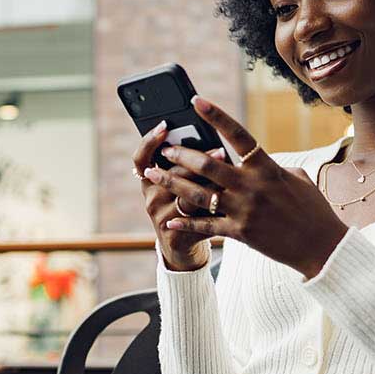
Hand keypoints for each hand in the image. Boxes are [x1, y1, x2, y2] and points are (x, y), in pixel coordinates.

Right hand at [133, 120, 228, 271]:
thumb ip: (186, 167)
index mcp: (148, 183)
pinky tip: (233, 203)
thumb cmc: (184, 207)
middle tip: (219, 150)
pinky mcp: (177, 236)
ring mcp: (161, 218)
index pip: (141, 158)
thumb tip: (208, 140)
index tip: (164, 125)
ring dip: (210, 184)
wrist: (180, 248)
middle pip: (170, 174)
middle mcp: (151, 199)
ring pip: (188, 196)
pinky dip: (217, 211)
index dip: (149, 141)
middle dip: (195, 160)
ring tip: (229, 172)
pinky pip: (200, 220)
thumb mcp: (177, 186)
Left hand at [142, 96, 349, 279]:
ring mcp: (244, 210)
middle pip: (208, 164)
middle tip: (164, 149)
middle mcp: (252, 186)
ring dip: (171, 182)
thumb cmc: (312, 209)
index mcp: (267, 168)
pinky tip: (170, 222)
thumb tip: (253, 158)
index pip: (238, 135)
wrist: (322, 247)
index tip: (196, 101)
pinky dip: (185, 224)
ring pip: (198, 193)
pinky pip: (206, 226)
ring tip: (152, 174)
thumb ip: (270, 166)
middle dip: (181, 155)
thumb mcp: (296, 178)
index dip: (216, 116)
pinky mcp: (240, 233)